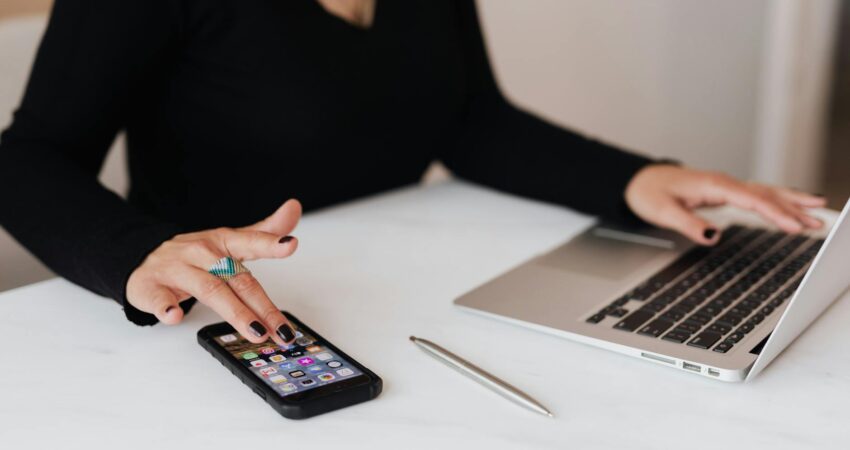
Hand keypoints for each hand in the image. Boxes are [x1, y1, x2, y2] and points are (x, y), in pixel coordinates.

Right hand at [126, 199, 301, 344]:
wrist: (142, 256)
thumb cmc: (194, 255)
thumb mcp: (230, 240)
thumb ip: (264, 232)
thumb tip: (294, 208)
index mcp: (222, 242)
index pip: (250, 241)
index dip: (270, 243)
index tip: (290, 244)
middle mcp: (202, 254)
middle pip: (237, 279)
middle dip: (262, 306)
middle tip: (283, 329)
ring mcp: (176, 270)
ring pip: (209, 290)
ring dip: (234, 312)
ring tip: (256, 331)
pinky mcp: (151, 287)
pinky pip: (159, 298)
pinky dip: (166, 308)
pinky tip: (174, 316)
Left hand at [624, 165, 825, 244]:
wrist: (639, 181)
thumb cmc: (649, 193)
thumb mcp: (663, 212)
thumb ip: (688, 223)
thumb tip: (713, 236)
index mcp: (713, 185)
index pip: (751, 200)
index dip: (774, 213)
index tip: (794, 226)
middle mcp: (723, 183)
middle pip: (765, 195)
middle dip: (793, 208)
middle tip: (818, 222)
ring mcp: (726, 187)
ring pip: (765, 193)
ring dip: (791, 203)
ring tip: (818, 211)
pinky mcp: (724, 193)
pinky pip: (757, 195)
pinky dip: (778, 199)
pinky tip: (793, 204)